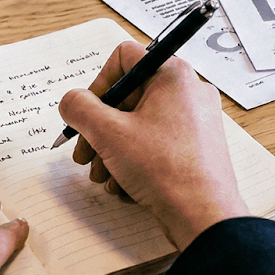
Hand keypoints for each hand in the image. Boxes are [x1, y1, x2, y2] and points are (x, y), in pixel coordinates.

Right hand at [58, 42, 249, 247]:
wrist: (203, 217)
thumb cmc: (165, 170)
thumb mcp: (109, 134)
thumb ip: (80, 108)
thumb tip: (71, 101)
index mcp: (173, 75)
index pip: (124, 58)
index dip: (98, 85)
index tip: (87, 114)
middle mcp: (188, 92)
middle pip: (129, 97)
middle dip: (100, 129)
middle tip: (84, 155)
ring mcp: (195, 120)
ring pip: (139, 124)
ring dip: (112, 150)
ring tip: (103, 176)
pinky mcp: (196, 147)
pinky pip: (156, 143)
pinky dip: (135, 161)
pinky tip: (125, 186)